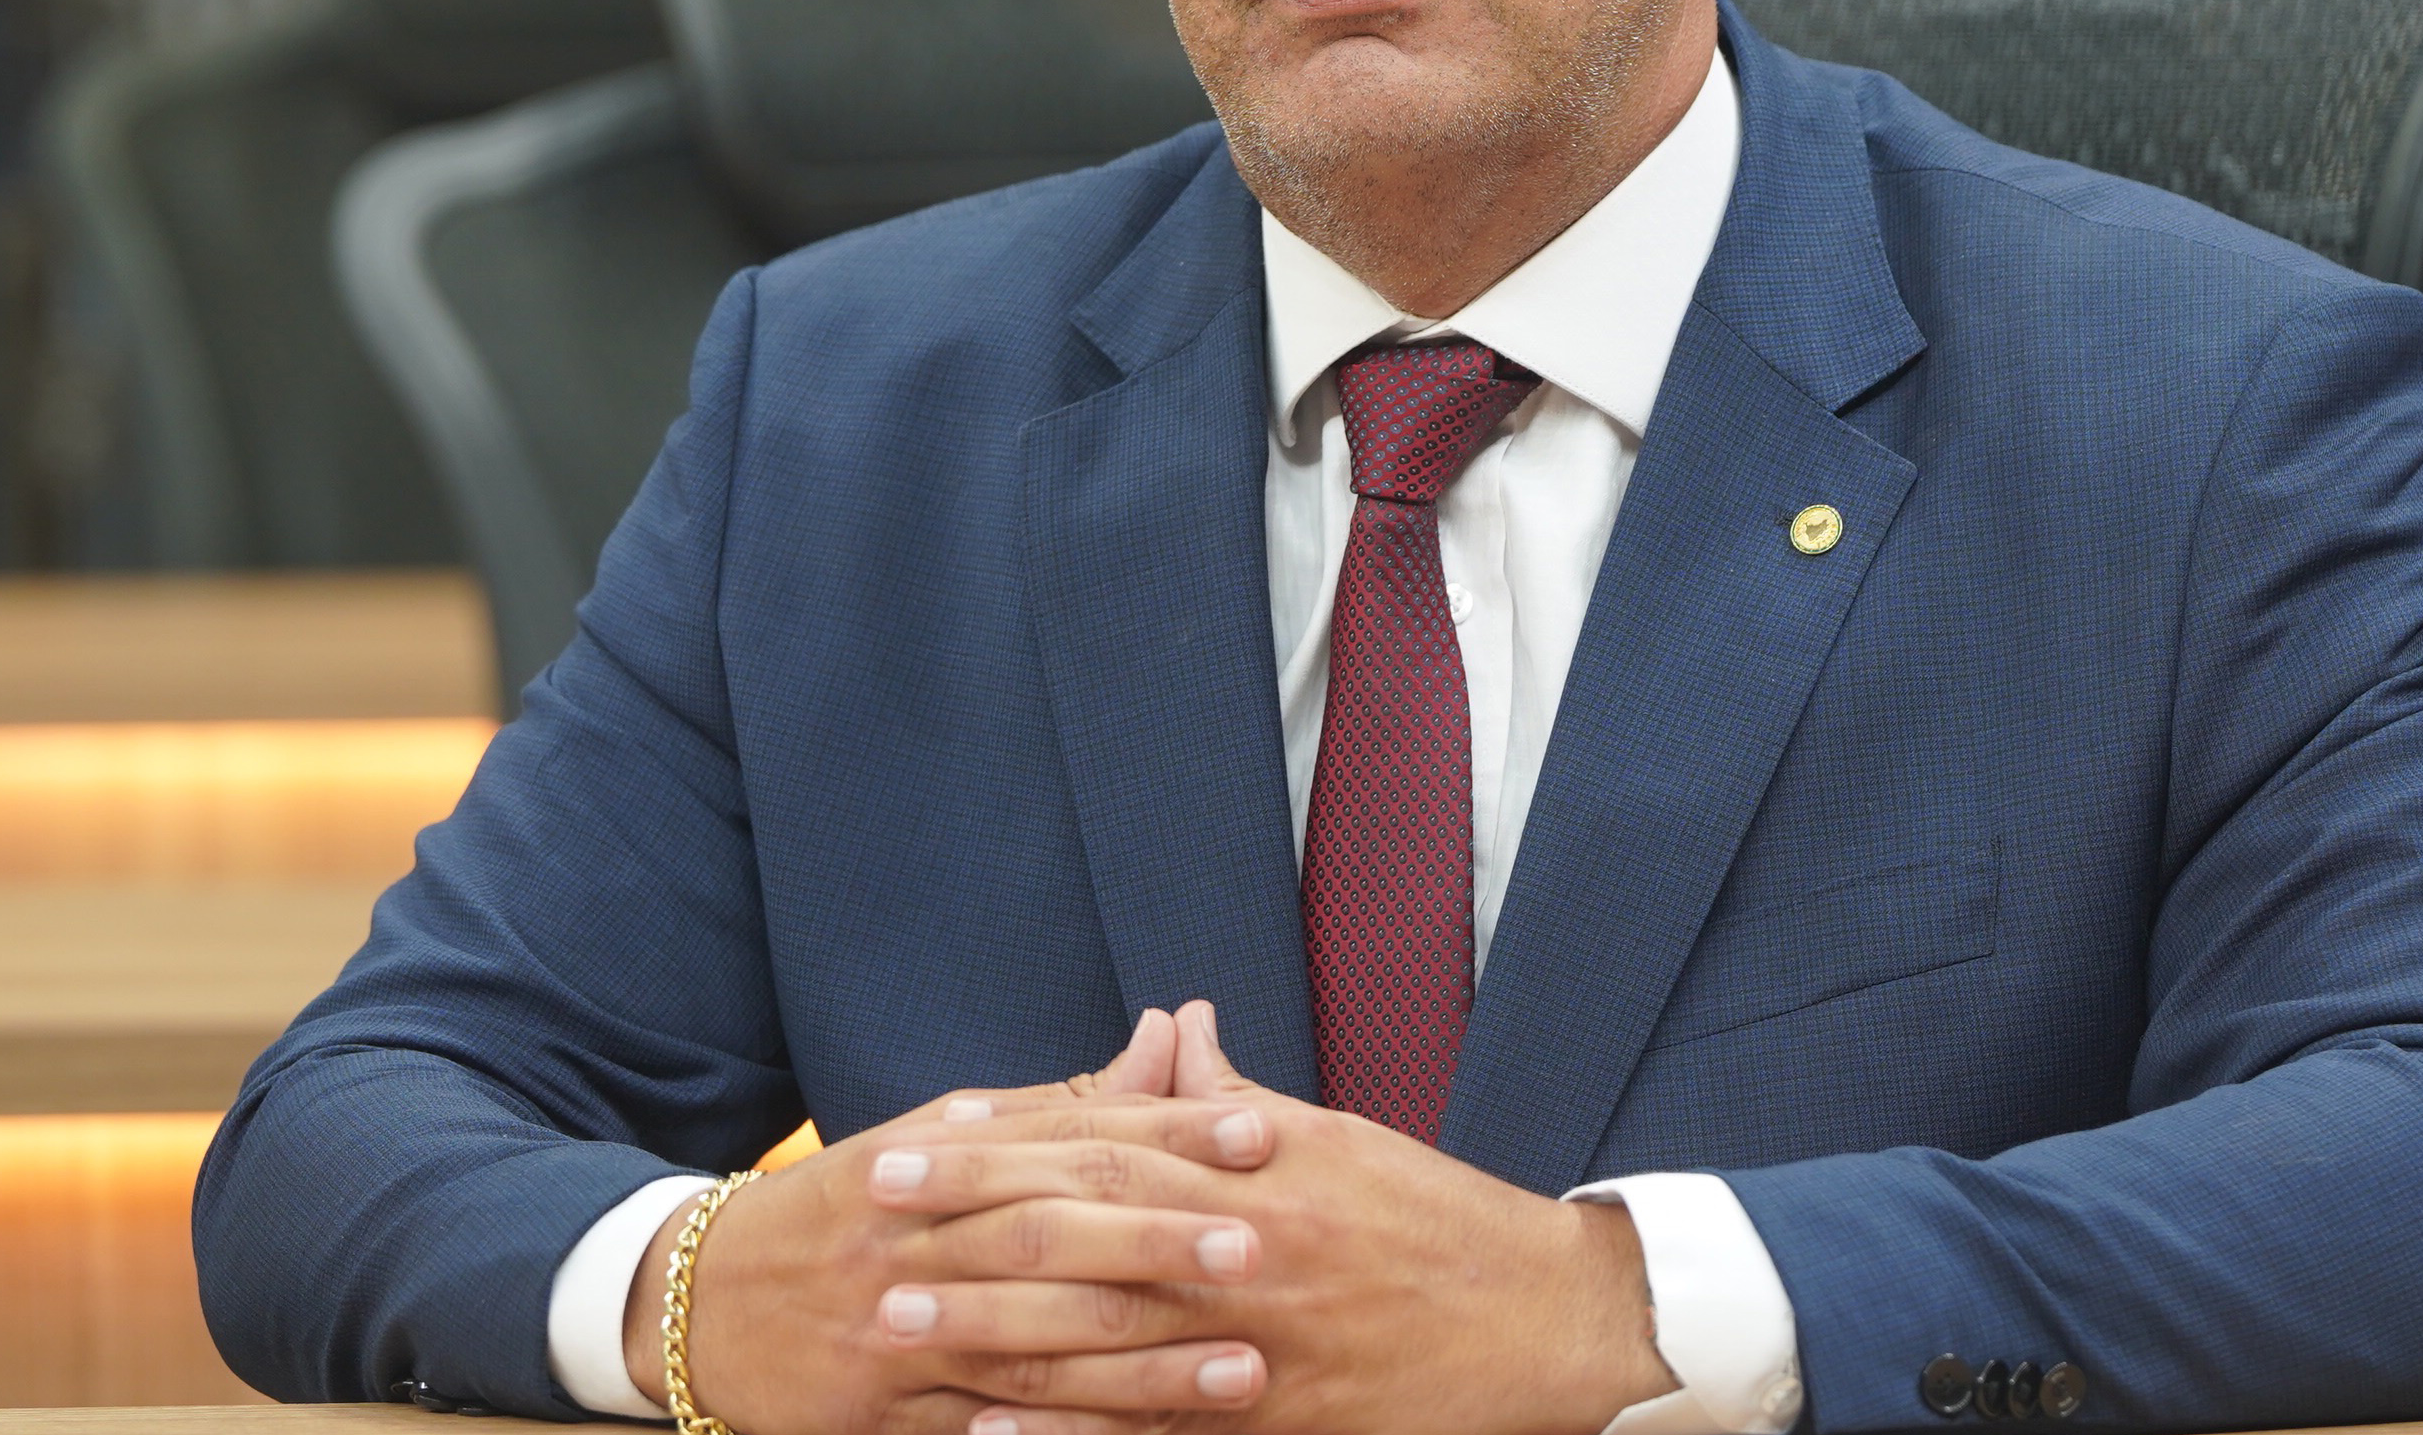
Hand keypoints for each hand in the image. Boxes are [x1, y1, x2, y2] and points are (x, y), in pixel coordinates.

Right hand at [623, 1008, 1277, 1434]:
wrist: (698, 1303)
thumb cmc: (845, 1208)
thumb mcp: (938, 1135)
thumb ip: (1061, 1105)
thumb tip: (1173, 1035)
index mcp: (935, 1159)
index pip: (1068, 1140)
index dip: (1167, 1136)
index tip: (1260, 1134)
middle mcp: (916, 1241)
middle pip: (1051, 1238)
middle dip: (1160, 1242)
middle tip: (1262, 1244)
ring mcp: (899, 1337)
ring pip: (1033, 1349)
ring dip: (1145, 1365)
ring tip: (1245, 1366)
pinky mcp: (885, 1419)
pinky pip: (987, 1434)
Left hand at [894, 1002, 1673, 1434]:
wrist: (1550, 1318)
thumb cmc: (1438, 1221)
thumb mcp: (1338, 1139)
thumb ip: (1237, 1098)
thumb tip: (1172, 1028)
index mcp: (1261, 1162)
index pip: (1106, 1143)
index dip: (1002, 1144)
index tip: (914, 1142)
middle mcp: (1251, 1240)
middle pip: (1085, 1228)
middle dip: (968, 1224)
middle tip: (872, 1221)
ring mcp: (1262, 1336)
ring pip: (1102, 1330)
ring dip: (989, 1328)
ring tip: (895, 1323)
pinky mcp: (1279, 1416)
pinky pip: (1154, 1426)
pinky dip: (1069, 1428)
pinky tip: (990, 1426)